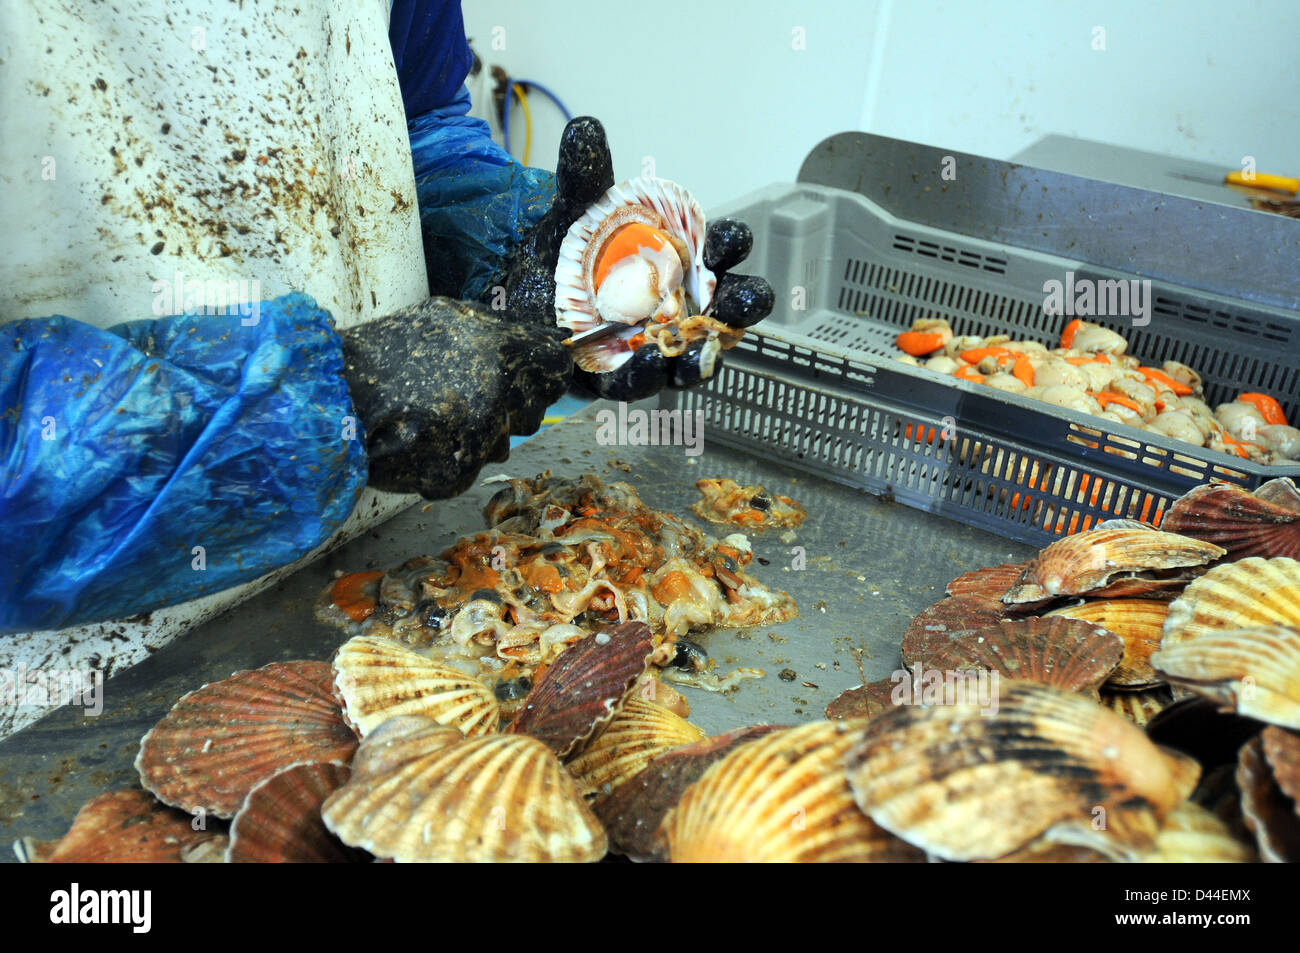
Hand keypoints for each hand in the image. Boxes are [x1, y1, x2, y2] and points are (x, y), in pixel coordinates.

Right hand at [341, 297, 569, 499]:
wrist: (330, 396)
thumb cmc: (386, 352)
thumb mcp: (446, 317)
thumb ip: (503, 330)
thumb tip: (553, 341)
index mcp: (498, 348)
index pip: (554, 367)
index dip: (544, 374)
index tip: (531, 377)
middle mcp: (496, 392)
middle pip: (533, 412)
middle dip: (510, 408)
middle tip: (464, 396)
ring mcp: (478, 436)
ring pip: (502, 445)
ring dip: (479, 437)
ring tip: (433, 417)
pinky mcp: (457, 472)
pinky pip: (470, 469)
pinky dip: (448, 461)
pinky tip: (420, 442)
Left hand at [486, 117, 773, 400]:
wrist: (523, 301)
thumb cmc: (569, 257)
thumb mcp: (574, 212)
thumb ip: (584, 176)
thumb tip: (586, 128)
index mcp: (683, 257)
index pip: (720, 248)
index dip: (731, 244)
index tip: (730, 240)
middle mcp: (681, 302)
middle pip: (728, 304)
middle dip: (744, 303)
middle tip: (747, 299)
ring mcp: (658, 341)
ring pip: (697, 350)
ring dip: (706, 351)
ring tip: (703, 348)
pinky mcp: (624, 374)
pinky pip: (646, 381)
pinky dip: (653, 373)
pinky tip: (655, 363)